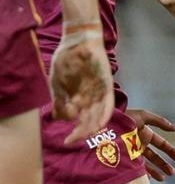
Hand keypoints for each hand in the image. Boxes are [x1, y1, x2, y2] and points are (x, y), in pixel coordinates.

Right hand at [50, 30, 113, 144]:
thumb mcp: (57, 83)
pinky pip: (107, 101)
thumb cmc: (66, 61)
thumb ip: (60, 101)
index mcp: (80, 99)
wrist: (78, 42)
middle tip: (74, 141)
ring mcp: (99, 92)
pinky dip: (104, 112)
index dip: (76, 133)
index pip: (80, 121)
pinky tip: (100, 123)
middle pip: (90, 120)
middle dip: (82, 132)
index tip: (67, 142)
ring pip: (99, 114)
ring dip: (93, 126)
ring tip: (86, 136)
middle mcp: (91, 98)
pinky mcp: (106, 85)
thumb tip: (63, 118)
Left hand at [126, 108, 174, 181]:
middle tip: (172, 172)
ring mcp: (131, 153)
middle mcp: (139, 144)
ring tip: (163, 179)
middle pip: (155, 156)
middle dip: (164, 164)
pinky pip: (134, 169)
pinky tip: (148, 179)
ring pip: (146, 164)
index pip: (162, 144)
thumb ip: (160, 122)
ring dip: (156, 171)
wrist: (104, 125)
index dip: (171, 151)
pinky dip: (142, 174)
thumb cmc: (124, 118)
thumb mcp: (144, 116)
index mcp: (146, 134)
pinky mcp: (123, 159)